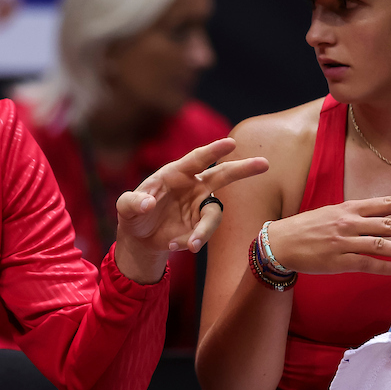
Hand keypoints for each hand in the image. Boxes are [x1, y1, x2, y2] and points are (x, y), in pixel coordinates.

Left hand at [114, 137, 268, 282]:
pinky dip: (190, 241)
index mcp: (176, 173)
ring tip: (190, 244)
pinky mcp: (199, 227)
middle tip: (264, 164)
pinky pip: (201, 234)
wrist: (139, 238)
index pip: (197, 159)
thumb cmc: (133, 213)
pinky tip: (174, 246)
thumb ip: (132, 202)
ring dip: (205, 230)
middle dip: (243, 169)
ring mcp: (199, 207)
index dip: (214, 150)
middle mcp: (193, 187)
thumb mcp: (125, 207)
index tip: (231, 143)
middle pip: (223, 175)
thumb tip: (148, 203)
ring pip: (214, 214)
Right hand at [265, 195, 390, 275]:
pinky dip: (384, 267)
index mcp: (350, 209)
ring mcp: (343, 242)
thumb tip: (379, 217)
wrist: (279, 242)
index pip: (387, 204)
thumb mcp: (332, 213)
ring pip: (381, 245)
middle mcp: (349, 223)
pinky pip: (366, 264)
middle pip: (389, 224)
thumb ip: (355, 215)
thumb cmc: (306, 228)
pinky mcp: (337, 261)